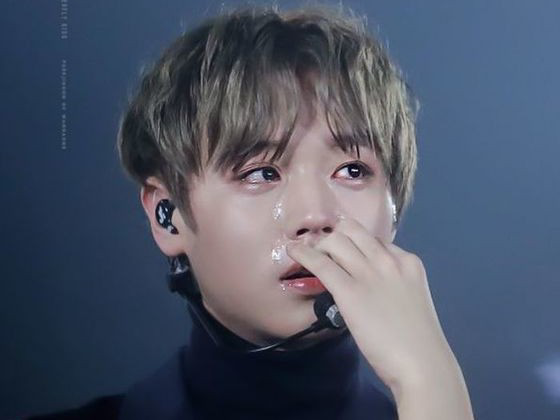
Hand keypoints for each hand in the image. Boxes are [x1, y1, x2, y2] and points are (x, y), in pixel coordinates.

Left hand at [286, 217, 455, 392]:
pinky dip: (303, 254)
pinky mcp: (350, 291)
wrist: (422, 363)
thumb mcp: (410, 299)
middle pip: (353, 231)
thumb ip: (392, 285)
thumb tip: (368, 285)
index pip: (375, 240)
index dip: (357, 246)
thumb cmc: (417, 341)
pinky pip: (321, 263)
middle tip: (324, 252)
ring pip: (336, 240)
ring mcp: (370, 273)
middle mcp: (388, 260)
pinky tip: (293, 252)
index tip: (345, 255)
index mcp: (408, 262)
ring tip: (308, 254)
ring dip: (319, 244)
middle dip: (335, 237)